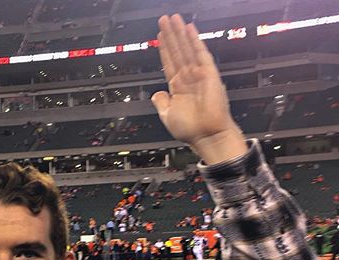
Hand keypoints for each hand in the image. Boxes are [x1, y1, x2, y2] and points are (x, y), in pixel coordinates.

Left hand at [152, 15, 246, 163]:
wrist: (206, 136)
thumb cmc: (190, 129)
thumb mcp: (167, 116)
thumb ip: (161, 103)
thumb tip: (155, 94)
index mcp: (178, 87)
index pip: (169, 62)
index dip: (164, 48)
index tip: (159, 35)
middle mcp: (188, 78)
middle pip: (177, 51)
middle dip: (170, 34)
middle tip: (164, 18)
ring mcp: (199, 74)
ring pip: (187, 48)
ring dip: (179, 33)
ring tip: (173, 18)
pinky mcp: (209, 74)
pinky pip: (201, 53)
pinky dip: (195, 40)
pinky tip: (189, 29)